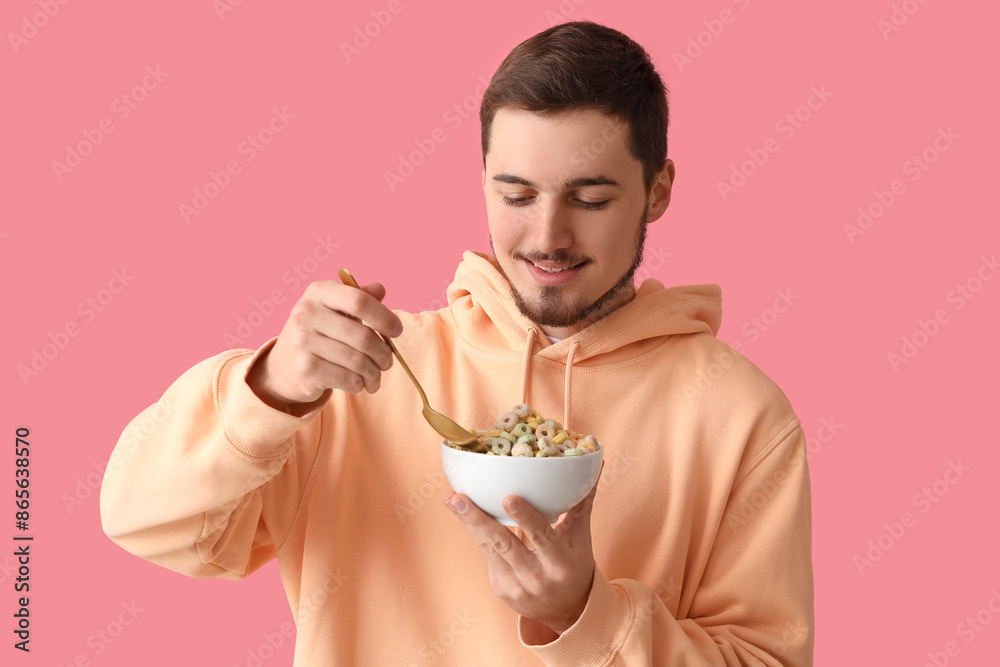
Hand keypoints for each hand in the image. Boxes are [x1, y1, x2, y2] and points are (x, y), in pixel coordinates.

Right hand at [246, 279, 402, 411]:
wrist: (283, 366)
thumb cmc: (319, 333)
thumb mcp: (334, 309)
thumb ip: (358, 298)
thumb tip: (380, 289)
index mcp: (318, 292)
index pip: (359, 300)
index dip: (384, 317)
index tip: (396, 331)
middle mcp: (307, 313)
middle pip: (363, 336)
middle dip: (383, 353)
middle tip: (387, 362)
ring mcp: (303, 341)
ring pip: (358, 361)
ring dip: (374, 373)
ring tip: (375, 375)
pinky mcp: (306, 369)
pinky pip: (348, 379)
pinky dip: (360, 384)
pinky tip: (359, 383)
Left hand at [444, 464, 602, 635]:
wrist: (566, 610)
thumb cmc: (574, 565)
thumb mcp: (581, 537)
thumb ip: (582, 502)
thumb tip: (594, 463)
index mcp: (561, 563)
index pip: (543, 537)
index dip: (526, 519)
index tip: (509, 498)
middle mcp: (536, 577)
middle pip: (505, 544)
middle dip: (480, 520)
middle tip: (459, 498)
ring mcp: (515, 585)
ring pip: (488, 548)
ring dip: (468, 522)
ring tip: (452, 499)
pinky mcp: (500, 587)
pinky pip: (486, 554)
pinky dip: (475, 531)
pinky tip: (462, 511)